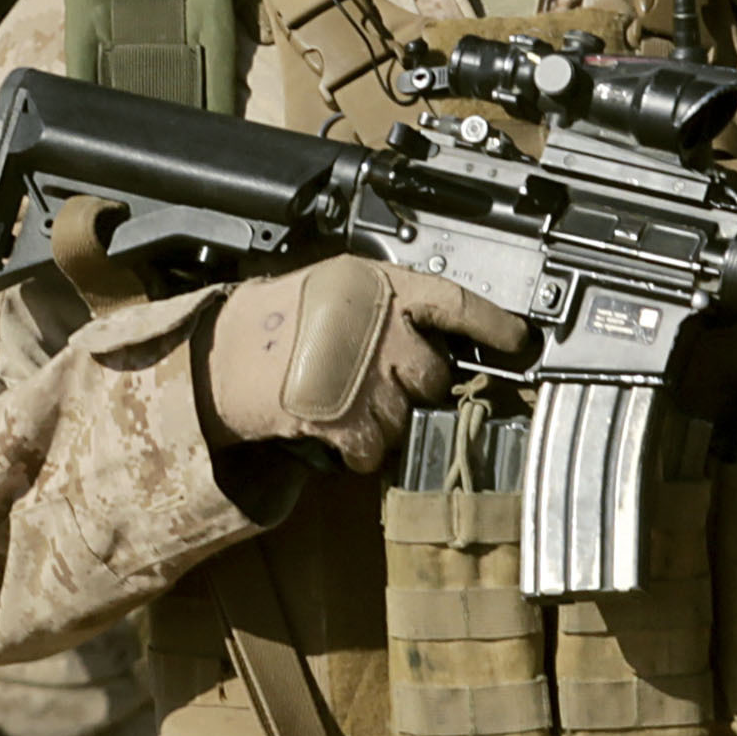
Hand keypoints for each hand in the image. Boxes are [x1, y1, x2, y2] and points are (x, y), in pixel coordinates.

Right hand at [198, 259, 529, 470]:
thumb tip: (422, 328)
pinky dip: (356, 449)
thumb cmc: (266, 322)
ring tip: (339, 401)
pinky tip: (330, 429)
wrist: (218, 359)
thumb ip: (381, 302)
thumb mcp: (329, 287)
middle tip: (373, 380)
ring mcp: (369, 378)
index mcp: (379, 286)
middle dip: (411, 384)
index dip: (492, 324)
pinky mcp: (351, 421)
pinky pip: (375, 449)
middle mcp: (382, 329)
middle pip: (433, 373)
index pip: (455, 301)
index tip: (518, 338)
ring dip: (379, 421)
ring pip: (405, 418)